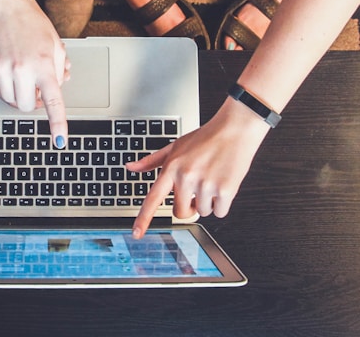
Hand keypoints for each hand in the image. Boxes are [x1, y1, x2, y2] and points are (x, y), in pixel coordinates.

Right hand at [0, 0, 68, 146]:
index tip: (60, 140)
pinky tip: (7, 63)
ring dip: (17, 91)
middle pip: (26, 106)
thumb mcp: (55, 46)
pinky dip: (3, 81)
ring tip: (21, 70)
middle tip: (34, 87)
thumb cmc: (34, 25)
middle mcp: (23, 69)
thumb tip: (56, 89)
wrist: (7, 8)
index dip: (57, 123)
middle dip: (31, 101)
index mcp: (44, 65)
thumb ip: (58, 71)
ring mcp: (3, 68)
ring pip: (9, 98)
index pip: (53, 102)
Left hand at [126, 99, 269, 236]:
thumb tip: (130, 167)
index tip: (136, 233)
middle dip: (189, 206)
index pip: (153, 198)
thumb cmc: (205, 138)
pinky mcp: (225, 190)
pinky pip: (220, 212)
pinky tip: (223, 183)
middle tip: (196, 189)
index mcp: (172, 167)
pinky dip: (222, 203)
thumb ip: (152, 161)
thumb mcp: (175, 146)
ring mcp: (205, 185)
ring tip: (212, 178)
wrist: (234, 130)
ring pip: (202, 212)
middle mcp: (186, 177)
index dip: (144, 218)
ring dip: (208, 202)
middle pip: (181, 212)